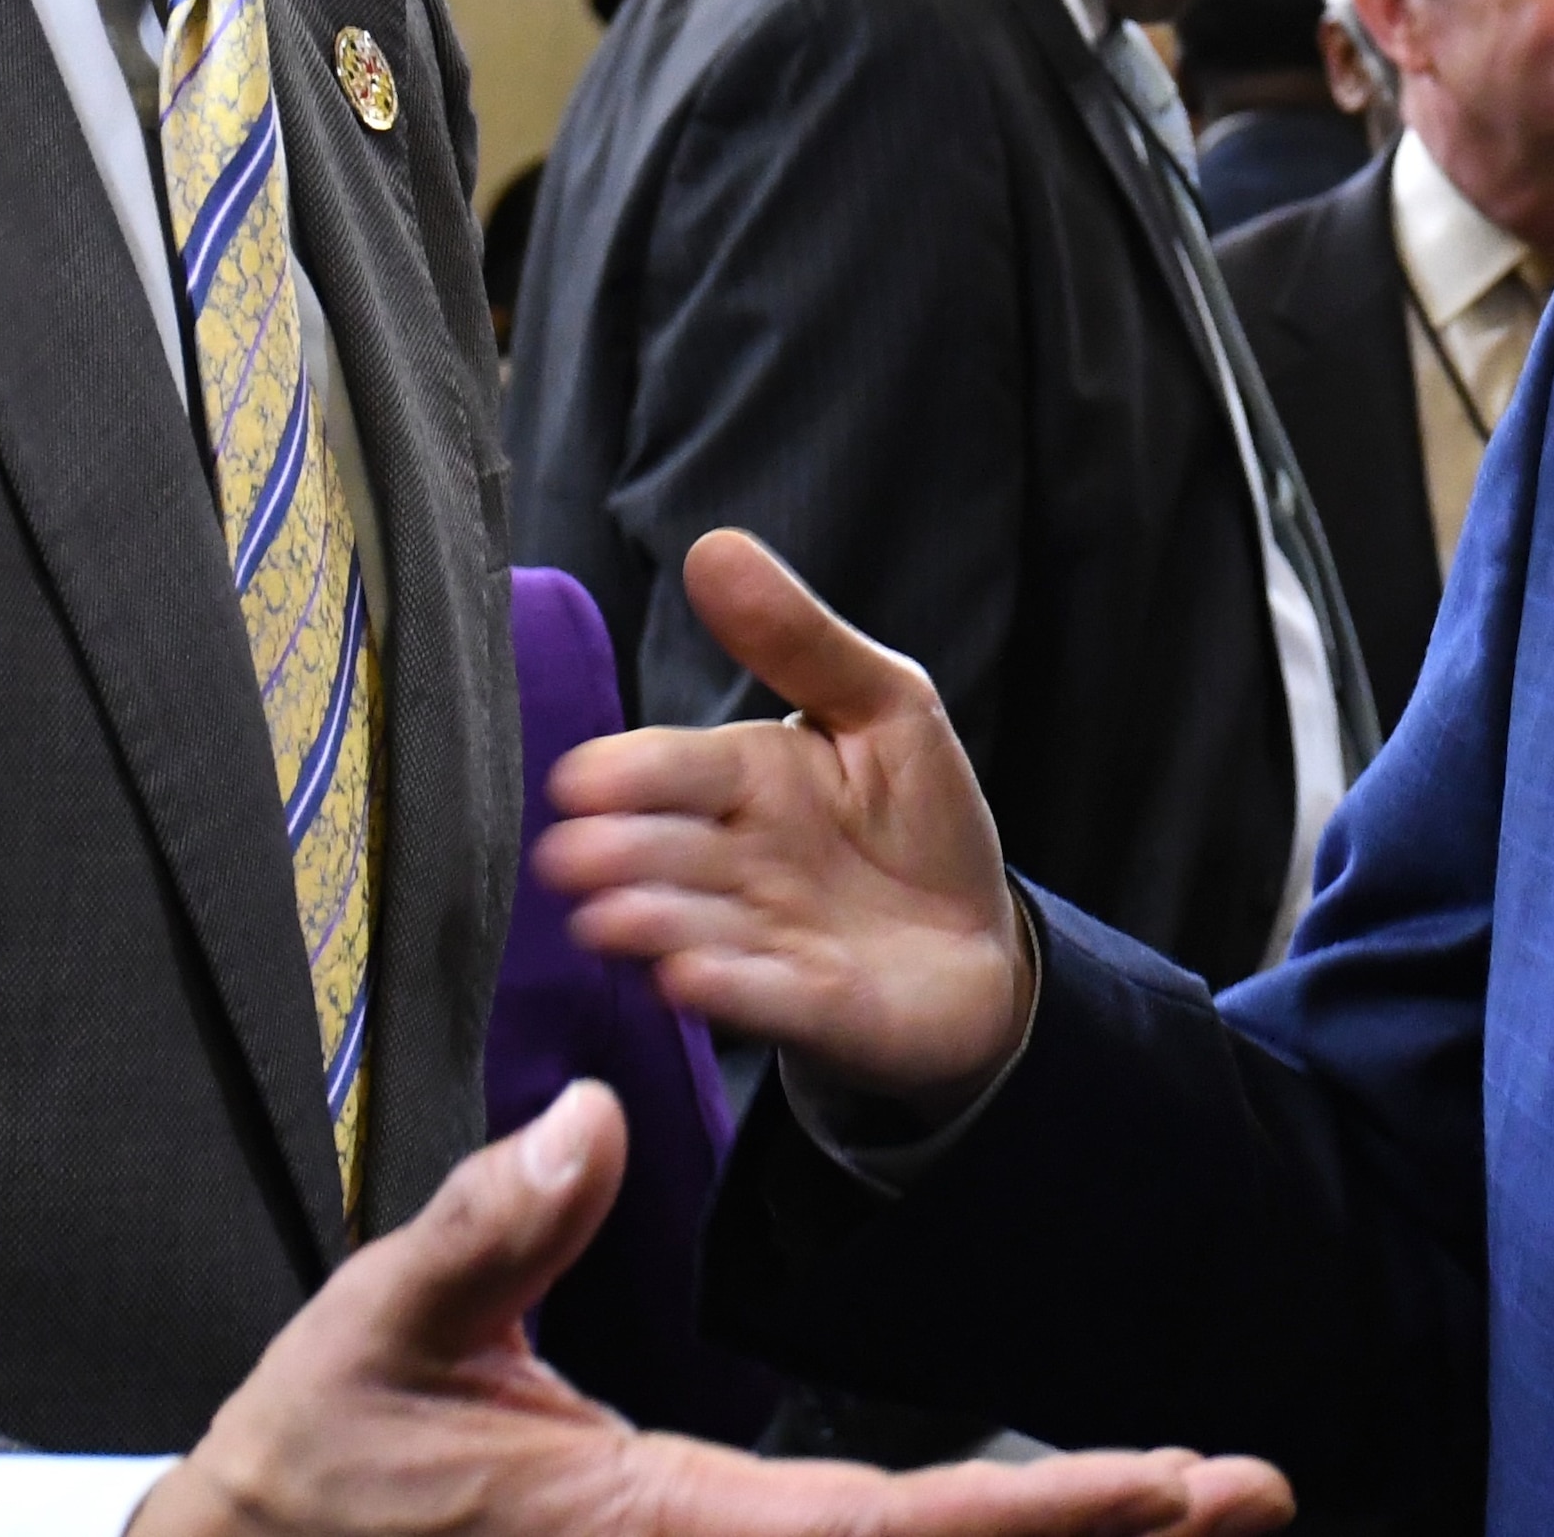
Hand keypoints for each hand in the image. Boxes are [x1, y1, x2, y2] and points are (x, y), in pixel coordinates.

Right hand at [126, 1080, 1288, 1536]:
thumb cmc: (314, 1469)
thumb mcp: (381, 1333)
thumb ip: (491, 1229)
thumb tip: (599, 1117)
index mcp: (661, 1525)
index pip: (891, 1525)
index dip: (1038, 1510)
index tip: (1166, 1484)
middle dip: (1099, 1533)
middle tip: (1255, 1492)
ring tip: (1210, 1504)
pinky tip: (1061, 1516)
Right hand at [535, 531, 1034, 1100]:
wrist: (979, 942)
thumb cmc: (915, 816)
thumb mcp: (883, 706)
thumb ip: (802, 640)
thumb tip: (714, 545)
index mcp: (744, 783)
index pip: (674, 771)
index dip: (630, 776)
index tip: (580, 781)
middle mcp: (735, 865)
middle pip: (669, 855)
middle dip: (624, 855)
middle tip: (574, 857)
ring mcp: (764, 942)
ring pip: (699, 930)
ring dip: (657, 926)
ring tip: (614, 919)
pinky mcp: (808, 1008)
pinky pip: (764, 999)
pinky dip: (729, 991)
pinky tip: (688, 983)